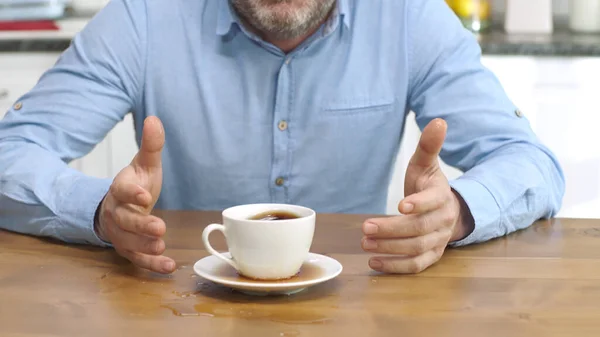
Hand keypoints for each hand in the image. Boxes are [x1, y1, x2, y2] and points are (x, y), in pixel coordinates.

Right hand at [94, 116, 175, 273]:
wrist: (119, 207)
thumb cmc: (136, 185)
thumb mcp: (144, 165)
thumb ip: (151, 145)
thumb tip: (154, 118)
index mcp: (120, 189)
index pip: (122, 190)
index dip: (132, 193)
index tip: (145, 195)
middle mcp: (117, 213)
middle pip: (125, 220)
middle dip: (141, 225)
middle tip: (159, 228)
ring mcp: (121, 233)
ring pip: (129, 242)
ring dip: (145, 246)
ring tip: (161, 246)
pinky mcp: (129, 249)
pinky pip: (138, 259)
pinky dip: (152, 264)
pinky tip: (168, 266)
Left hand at [361, 118, 473, 273]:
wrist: (448, 211)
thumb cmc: (429, 186)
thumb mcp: (426, 165)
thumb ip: (429, 146)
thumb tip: (438, 120)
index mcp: (442, 196)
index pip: (433, 201)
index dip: (418, 204)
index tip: (400, 206)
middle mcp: (443, 221)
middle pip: (419, 229)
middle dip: (391, 229)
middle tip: (364, 227)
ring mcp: (438, 241)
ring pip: (416, 248)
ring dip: (390, 248)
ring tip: (365, 243)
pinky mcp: (432, 256)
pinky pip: (416, 266)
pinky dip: (396, 267)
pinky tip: (374, 263)